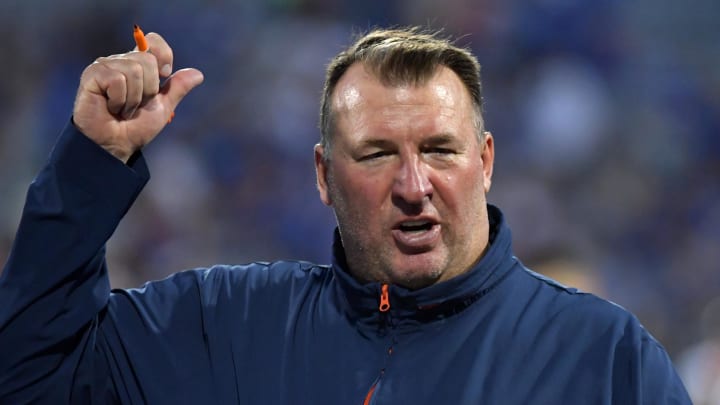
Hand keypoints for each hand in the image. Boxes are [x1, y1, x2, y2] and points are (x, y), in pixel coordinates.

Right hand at [72, 32, 203, 162]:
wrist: (116, 145)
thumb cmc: (135, 128)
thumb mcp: (163, 107)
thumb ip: (177, 89)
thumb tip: (198, 74)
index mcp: (137, 65)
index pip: (153, 41)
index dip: (163, 55)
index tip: (164, 76)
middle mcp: (120, 61)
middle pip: (148, 60)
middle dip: (149, 90)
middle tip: (137, 106)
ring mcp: (104, 66)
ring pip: (133, 70)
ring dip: (133, 99)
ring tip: (123, 109)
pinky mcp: (92, 74)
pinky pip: (116, 79)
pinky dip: (120, 100)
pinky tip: (111, 107)